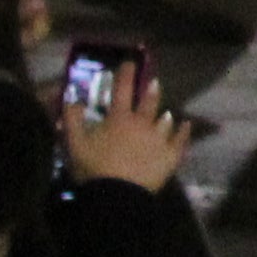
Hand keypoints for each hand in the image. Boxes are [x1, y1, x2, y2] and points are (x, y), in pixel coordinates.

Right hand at [60, 58, 185, 191]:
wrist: (117, 194)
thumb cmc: (94, 168)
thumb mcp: (74, 143)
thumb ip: (71, 119)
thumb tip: (70, 99)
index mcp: (120, 119)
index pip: (122, 91)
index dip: (125, 75)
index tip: (129, 62)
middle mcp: (143, 124)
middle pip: (149, 102)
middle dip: (151, 90)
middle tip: (154, 81)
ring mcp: (160, 139)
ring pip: (166, 121)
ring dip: (165, 115)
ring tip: (168, 113)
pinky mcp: (171, 155)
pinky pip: (180, 140)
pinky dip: (183, 132)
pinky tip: (186, 126)